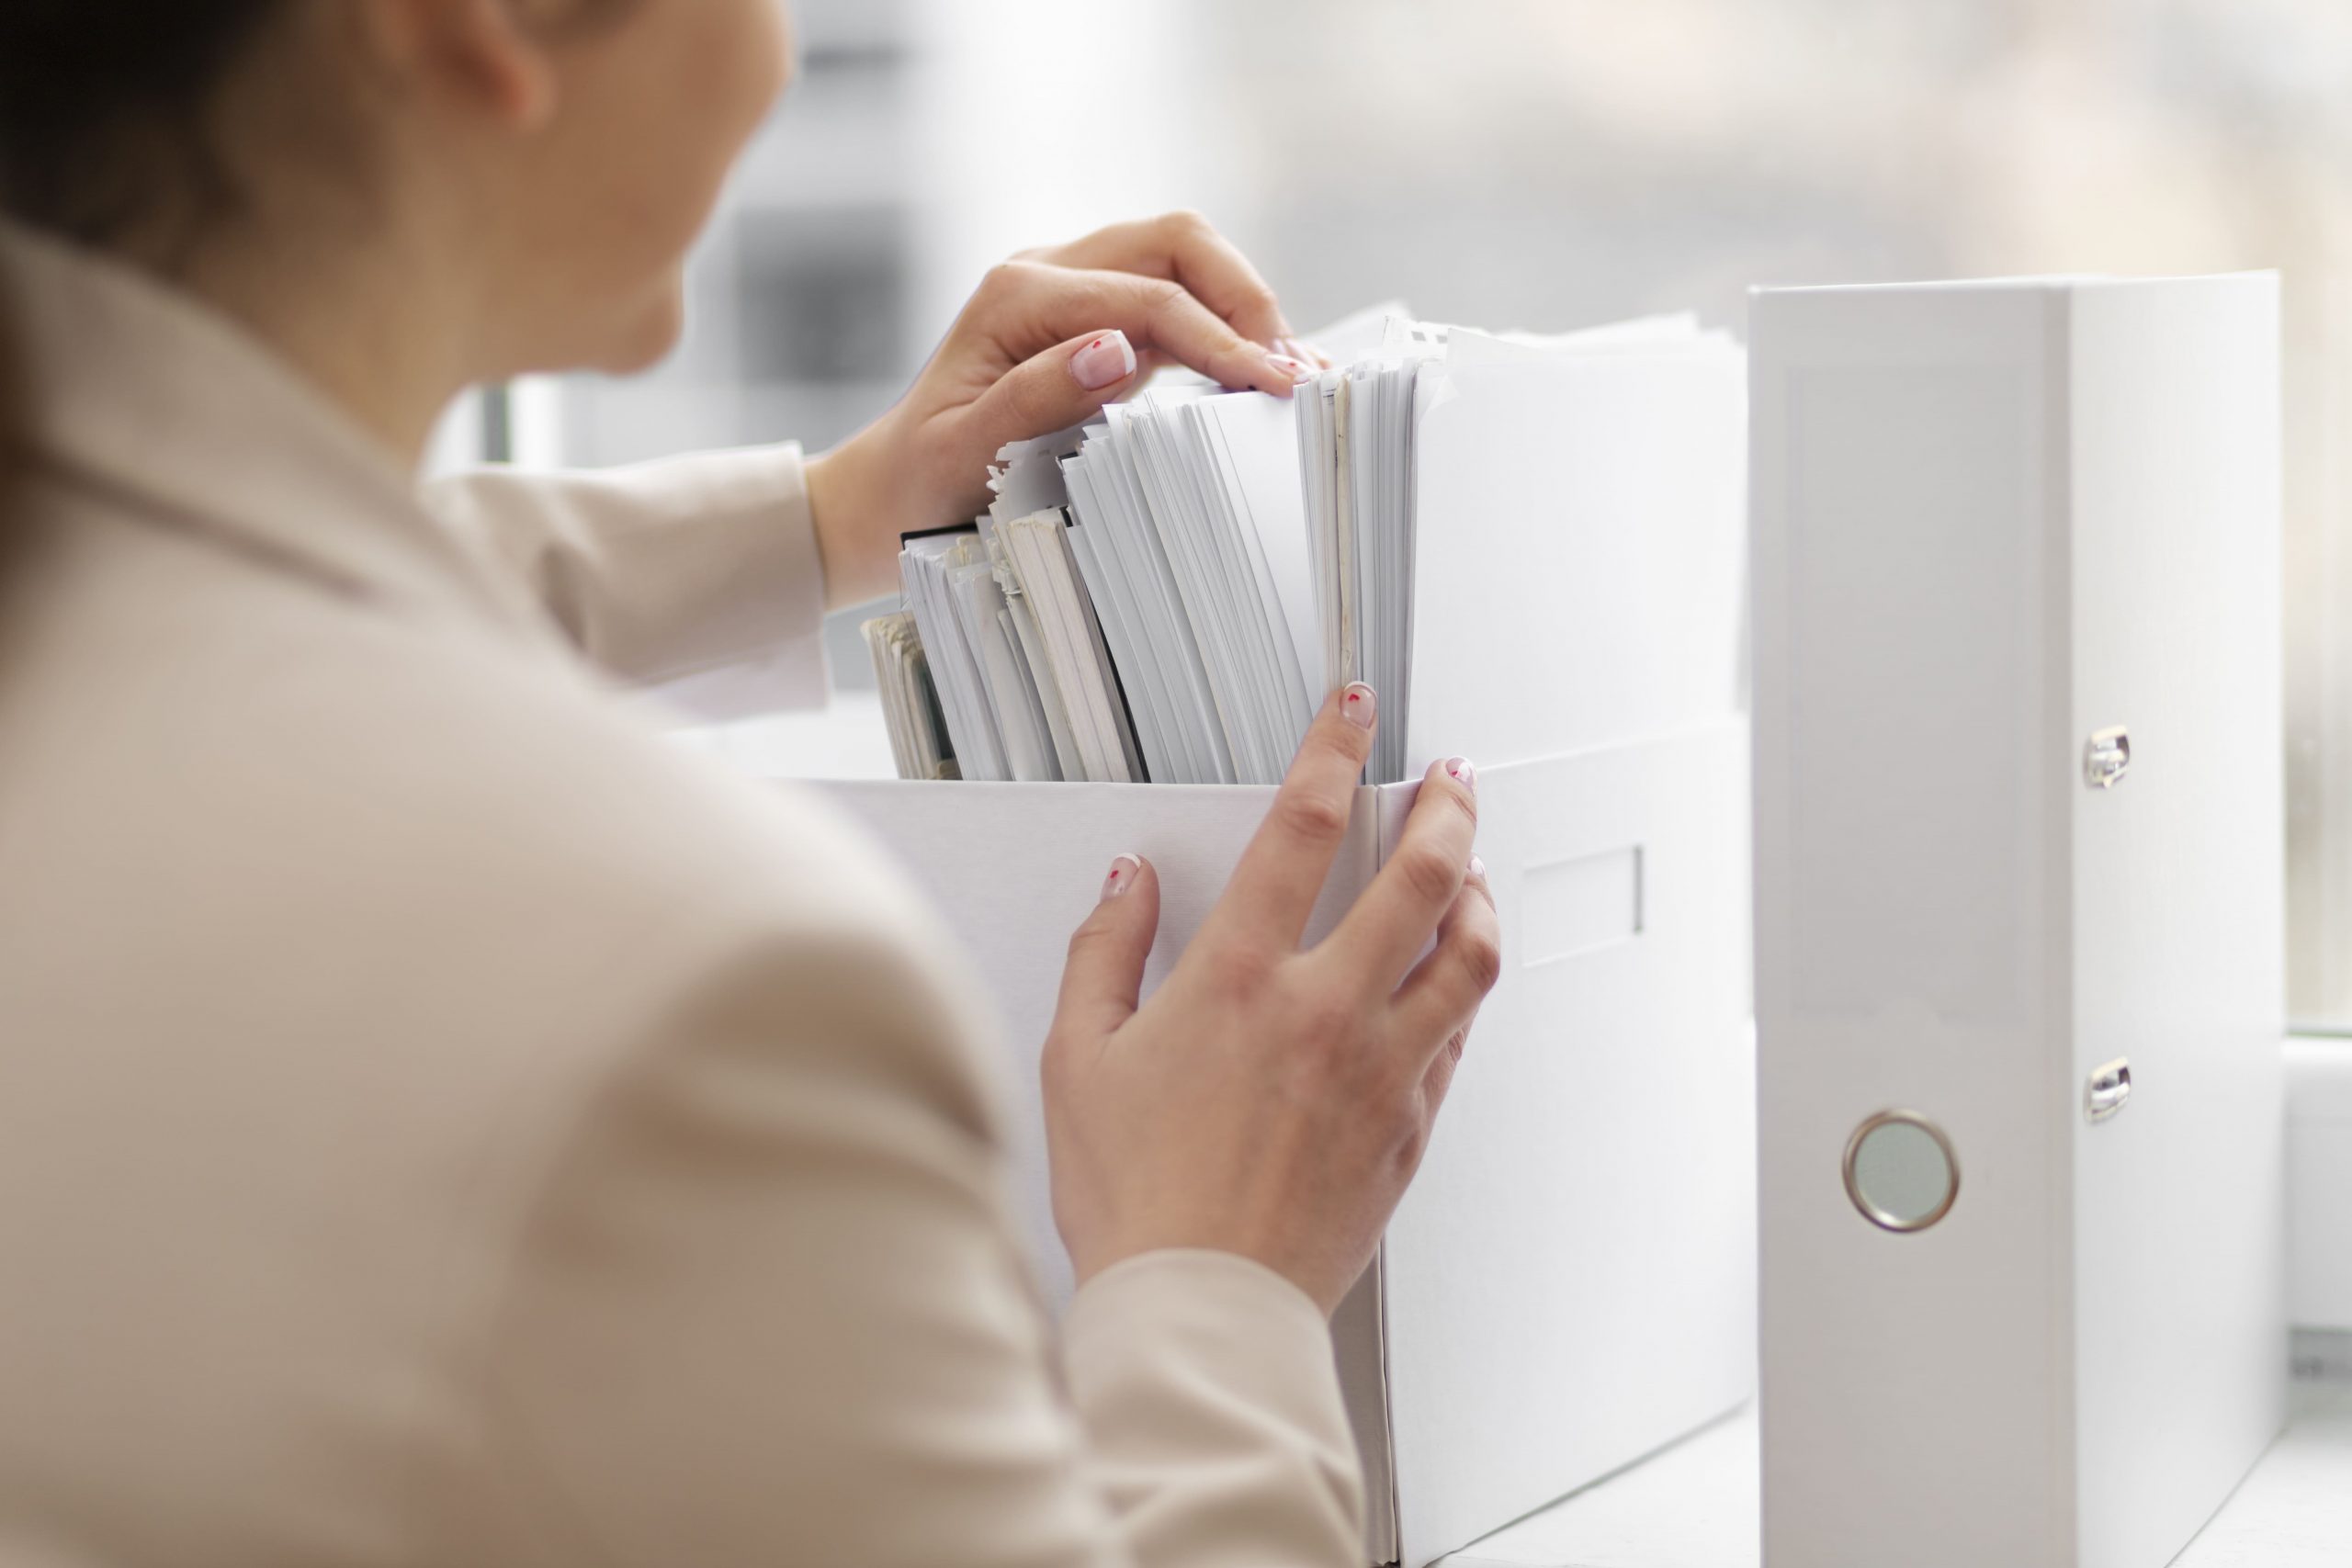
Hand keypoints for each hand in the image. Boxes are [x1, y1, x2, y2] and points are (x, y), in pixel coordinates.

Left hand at [803, 211, 1323, 607]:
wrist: (891, 493)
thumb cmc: (921, 482)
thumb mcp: (965, 453)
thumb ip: (1037, 396)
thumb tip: (1116, 349)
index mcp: (1018, 295)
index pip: (1148, 298)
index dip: (1219, 338)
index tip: (1272, 385)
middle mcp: (1049, 273)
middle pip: (1178, 242)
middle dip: (1245, 297)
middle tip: (1290, 371)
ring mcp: (1077, 292)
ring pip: (1186, 261)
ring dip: (1243, 309)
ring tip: (1289, 374)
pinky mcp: (1098, 321)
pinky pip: (1177, 302)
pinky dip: (1223, 331)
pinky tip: (1257, 374)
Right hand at [1041, 684, 1501, 1315]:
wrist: (1201, 1309)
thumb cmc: (1137, 1200)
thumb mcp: (1077, 1060)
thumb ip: (1102, 954)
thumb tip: (1127, 885)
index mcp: (1238, 981)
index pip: (1303, 826)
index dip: (1335, 748)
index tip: (1352, 712)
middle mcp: (1325, 1012)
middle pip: (1421, 874)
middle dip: (1447, 805)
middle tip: (1452, 777)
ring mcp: (1381, 1069)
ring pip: (1469, 954)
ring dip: (1479, 893)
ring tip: (1472, 867)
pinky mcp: (1409, 1127)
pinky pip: (1460, 1035)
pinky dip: (1465, 986)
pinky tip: (1454, 976)